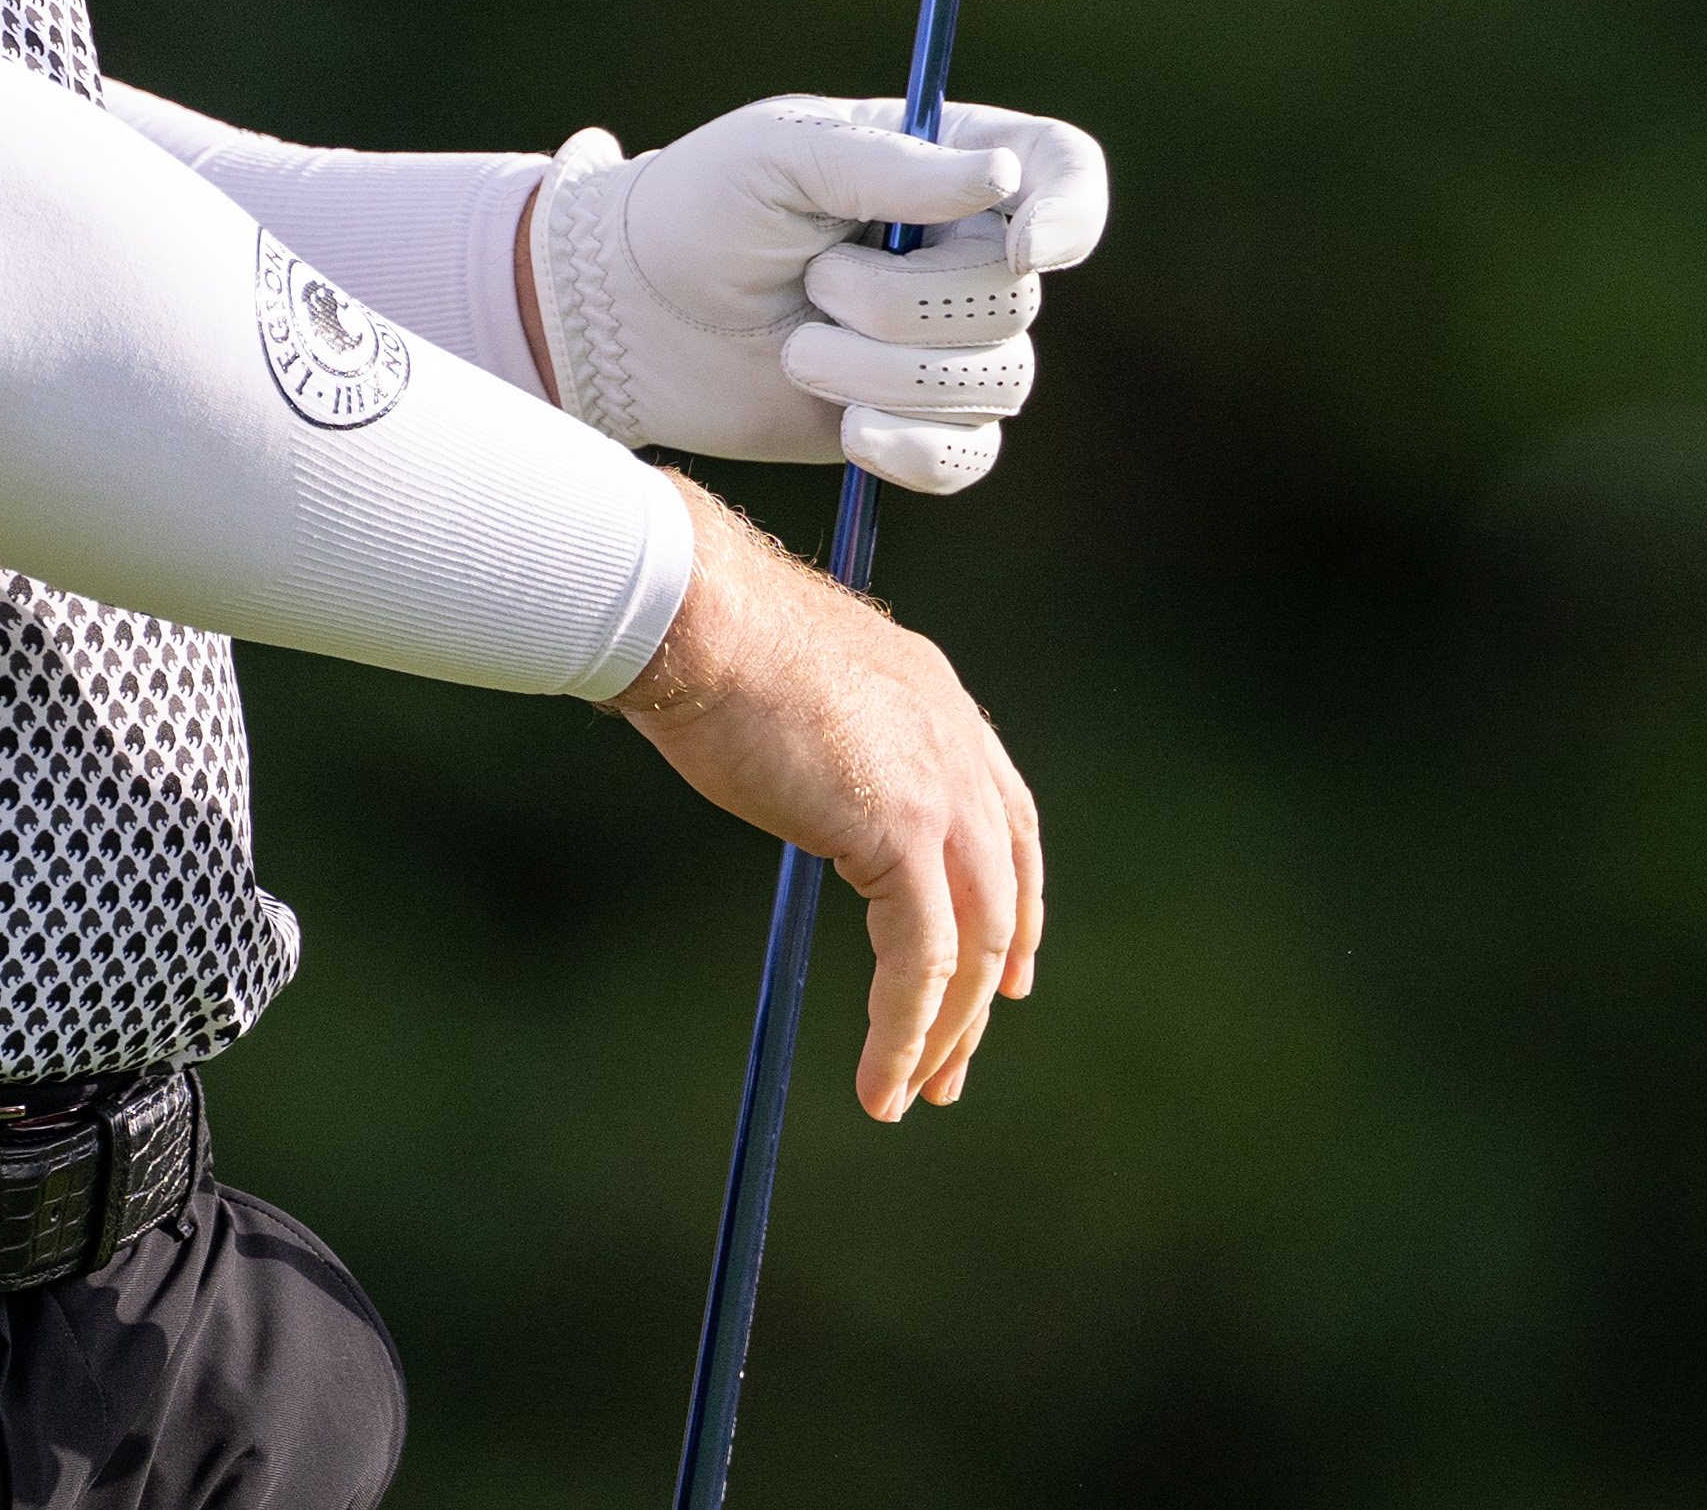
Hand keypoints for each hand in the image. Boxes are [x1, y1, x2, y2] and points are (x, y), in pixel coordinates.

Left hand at [521, 94, 1108, 492]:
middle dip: (905, 304)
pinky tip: (851, 433)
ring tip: (799, 350)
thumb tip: (1002, 175)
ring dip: (887, 374)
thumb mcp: (775, 157)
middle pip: (1017, 296)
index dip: (1072, 211)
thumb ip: (887, 166)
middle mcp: (966, 250)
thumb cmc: (698, 209)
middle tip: (813, 282)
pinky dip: (914, 450)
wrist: (630, 315)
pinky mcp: (918, 420)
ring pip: (998, 381)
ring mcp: (949, 341)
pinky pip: (970, 455)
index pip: (1064, 169)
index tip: (1027, 247)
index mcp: (948, 161)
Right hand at [616, 477, 1043, 1116]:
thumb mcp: (793, 688)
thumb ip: (821, 745)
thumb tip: (788, 786)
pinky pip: (921, 962)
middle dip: (981, 995)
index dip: (1015, 906)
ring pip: (972, 942)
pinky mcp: (904, 833)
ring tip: (908, 1094)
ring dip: (943, 1032)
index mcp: (939, 700)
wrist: (692, 612)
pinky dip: (905, 1031)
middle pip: (1002, 895)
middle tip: (952, 1067)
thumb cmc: (707, 635)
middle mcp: (959, 743)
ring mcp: (941, 788)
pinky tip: (880, 1079)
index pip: (1007, 822)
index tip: (1006, 977)